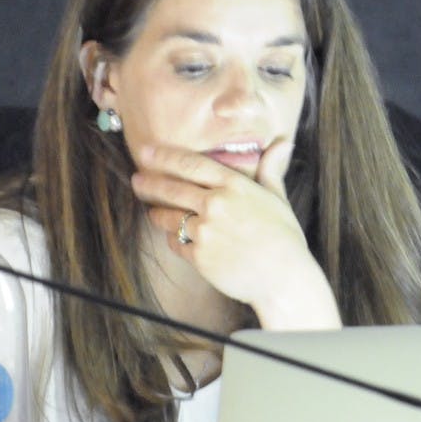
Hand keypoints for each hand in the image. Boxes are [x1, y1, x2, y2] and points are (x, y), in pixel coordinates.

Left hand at [131, 140, 340, 329]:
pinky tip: (176, 239)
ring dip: (158, 214)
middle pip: (172, 189)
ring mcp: (205, 231)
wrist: (284, 278)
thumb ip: (271, 170)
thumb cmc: (284, 237)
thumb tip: (283, 144)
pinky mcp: (199, 256)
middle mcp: (216, 204)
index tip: (145, 150)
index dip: (164, 156)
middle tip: (136, 180)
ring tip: (154, 213)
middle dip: (149, 183)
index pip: (191, 164)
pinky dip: (174, 241)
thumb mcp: (278, 198)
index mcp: (234, 186)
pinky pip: (176, 244)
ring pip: (169, 218)